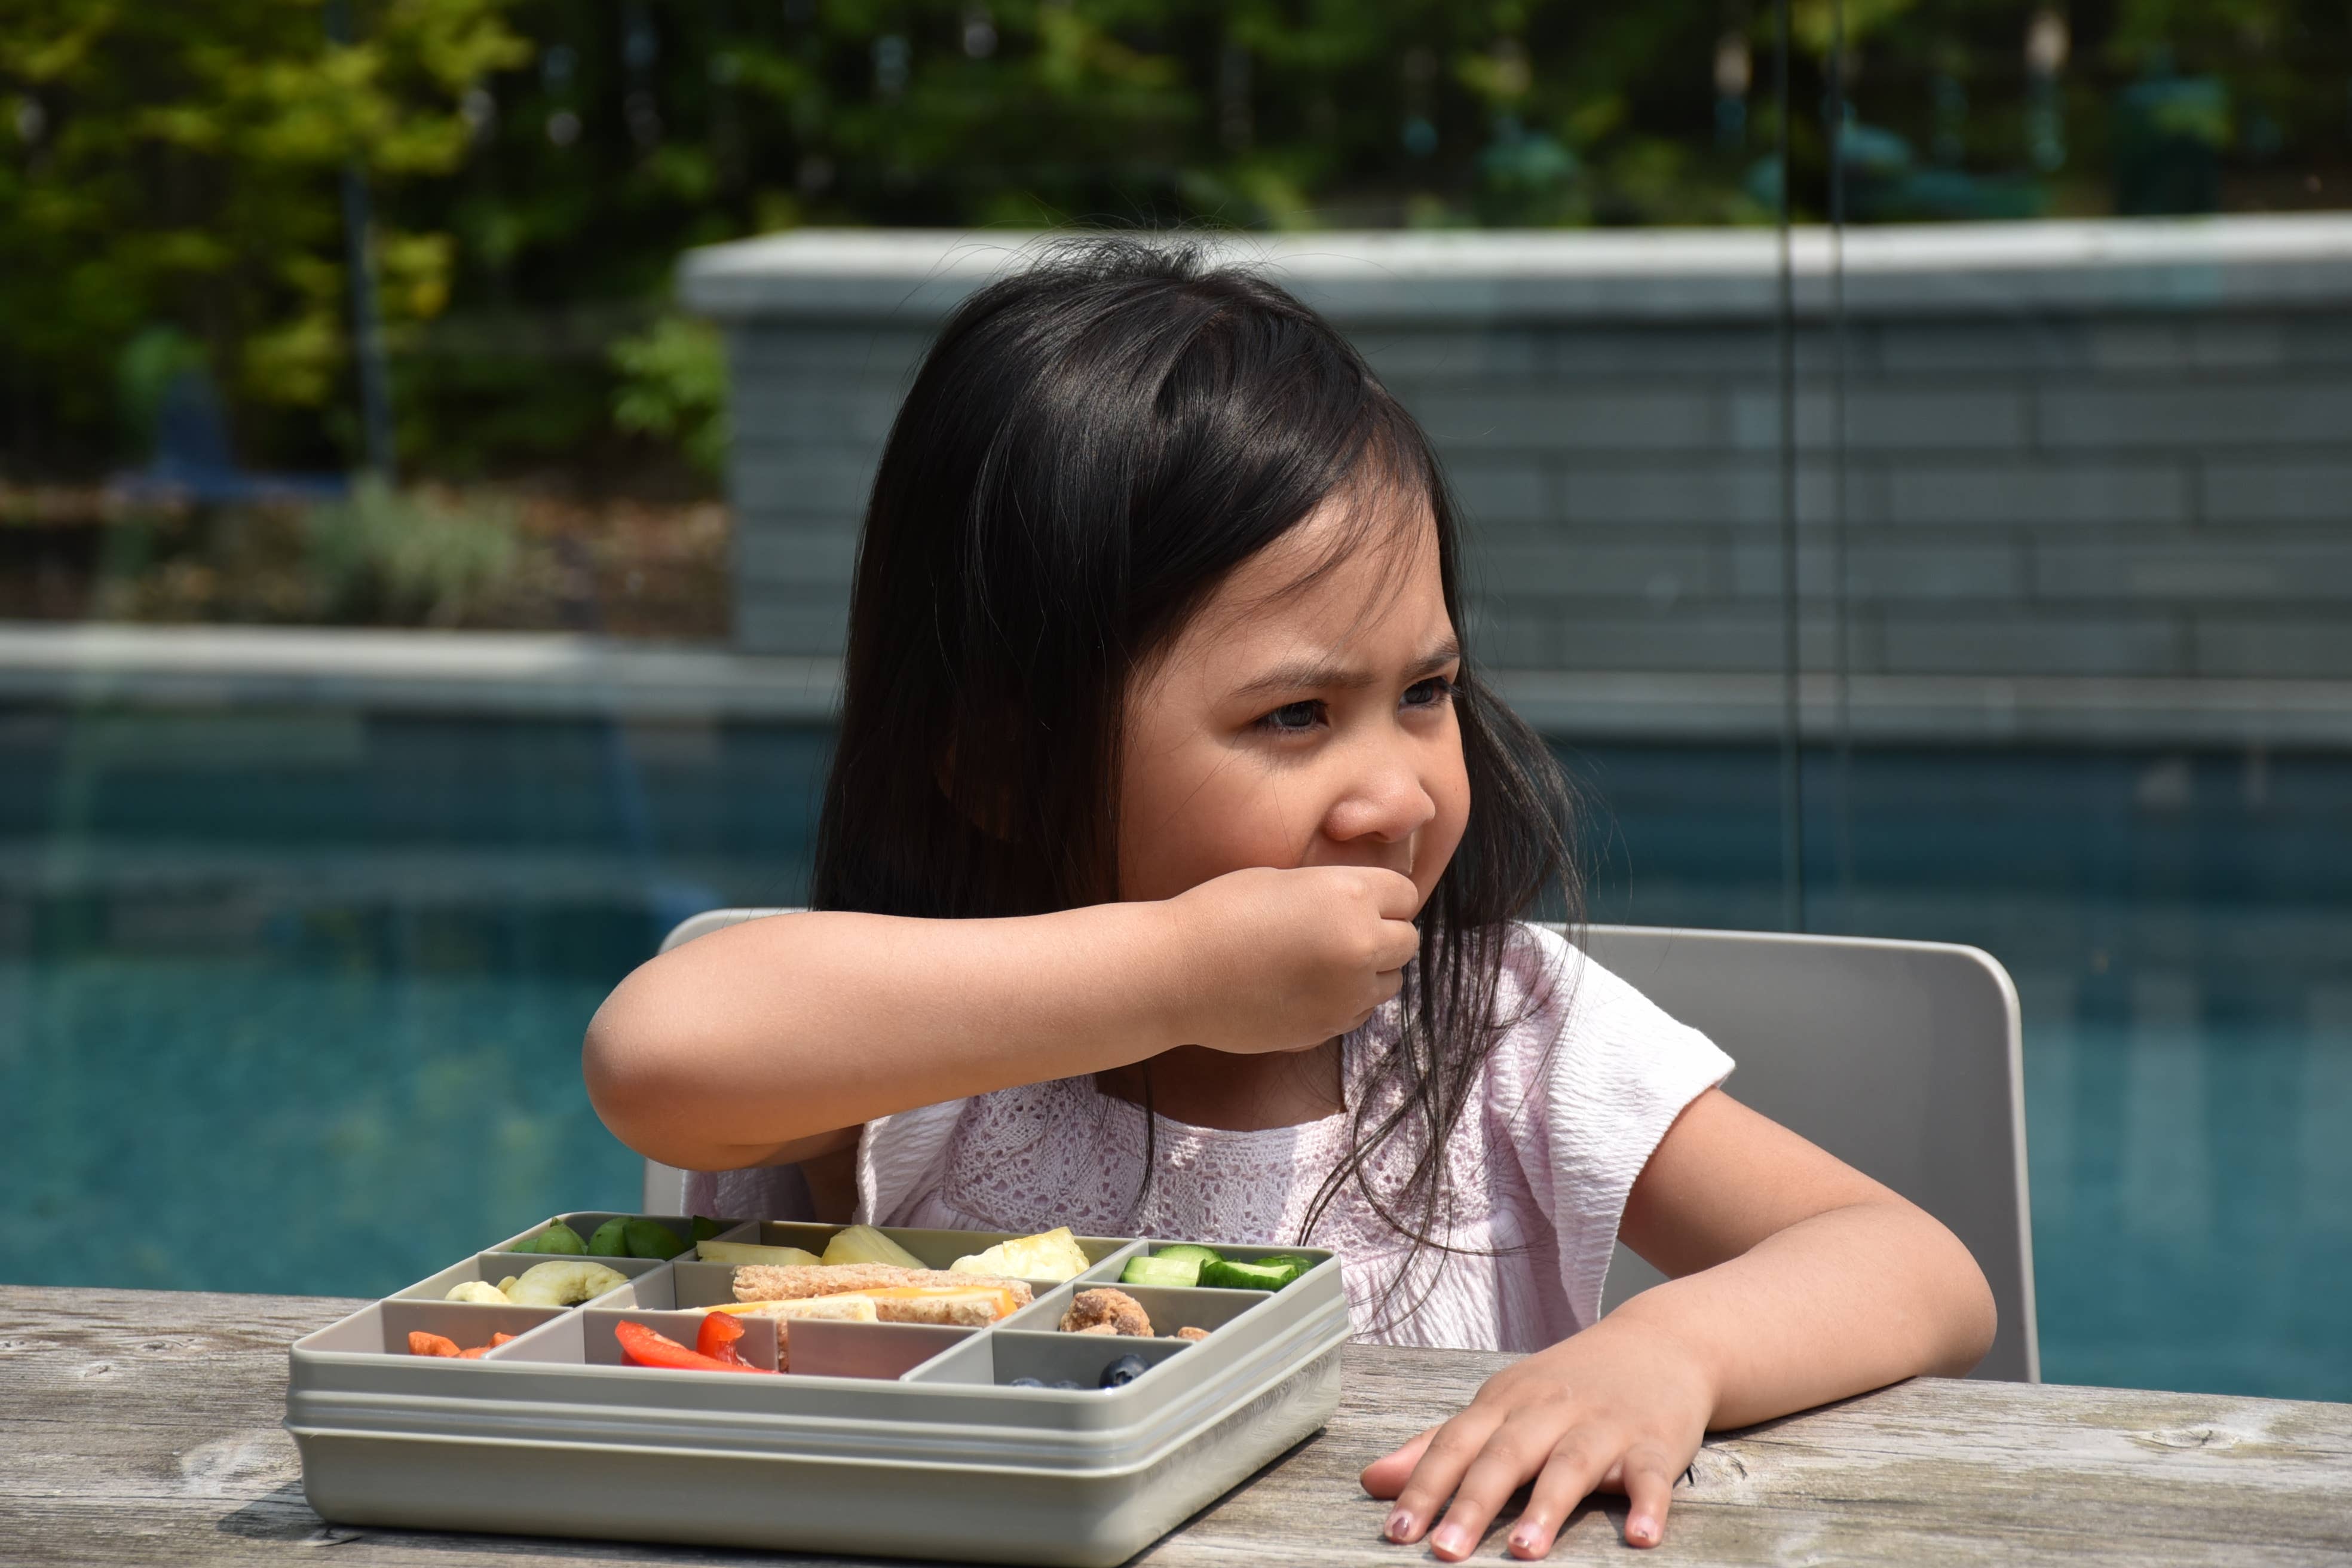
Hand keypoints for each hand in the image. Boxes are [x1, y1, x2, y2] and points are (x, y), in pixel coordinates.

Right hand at [1159, 865, 1419, 1054]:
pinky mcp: (1327, 1029)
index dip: (1382, 895)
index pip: (1405, 894)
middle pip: (1406, 941)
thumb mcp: (1284, 880)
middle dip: (1383, 933)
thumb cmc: (1219, 913)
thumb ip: (1336, 891)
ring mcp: (1346, 995)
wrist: (1175, 974)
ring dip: (1369, 971)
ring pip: (1389, 982)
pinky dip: (1345, 1000)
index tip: (1359, 899)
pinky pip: (1359, 1012)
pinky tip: (1306, 988)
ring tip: (1322, 961)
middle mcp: (1360, 946)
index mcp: (1350, 897)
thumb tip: (1367, 909)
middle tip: (1341, 931)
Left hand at [1360, 1316, 1713, 1557]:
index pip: (1456, 1443)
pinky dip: (1647, 1504)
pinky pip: (1650, 1474)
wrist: (1661, 1340)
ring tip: (1525, 1550)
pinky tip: (1640, 1535)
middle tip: (1445, 1551)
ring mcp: (1604, 1425)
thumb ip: (1439, 1445)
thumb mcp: (1501, 1403)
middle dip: (1473, 1504)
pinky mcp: (1655, 1442)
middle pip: (1506, 1456)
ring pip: (1570, 1465)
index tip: (1397, 1530)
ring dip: (1547, 1507)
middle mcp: (1549, 1411)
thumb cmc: (1569, 1383)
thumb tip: (1373, 1481)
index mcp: (1506, 1403)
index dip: (1424, 1485)